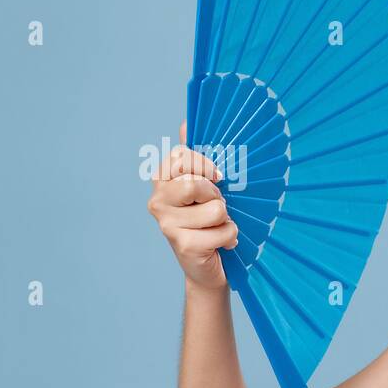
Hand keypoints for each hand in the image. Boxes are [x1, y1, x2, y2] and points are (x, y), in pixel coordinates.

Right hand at [146, 120, 237, 290]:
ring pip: (215, 208)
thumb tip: (186, 121)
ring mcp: (166, 224)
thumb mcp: (208, 185)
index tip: (217, 177)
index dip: (205, 165)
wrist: (210, 267)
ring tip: (217, 227)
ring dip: (226, 219)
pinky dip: (231, 237)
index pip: (180, 156)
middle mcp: (157, 200)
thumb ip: (197, 156)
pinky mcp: (182, 244)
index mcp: (161, 180)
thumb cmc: (211, 220)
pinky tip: (220, 244)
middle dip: (217, 196)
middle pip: (196, 183)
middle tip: (217, 207)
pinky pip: (223, 231)